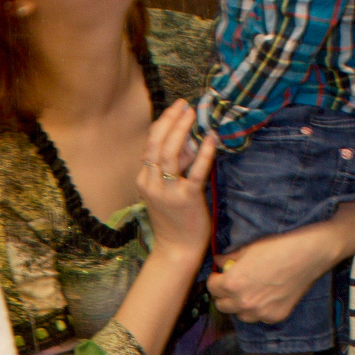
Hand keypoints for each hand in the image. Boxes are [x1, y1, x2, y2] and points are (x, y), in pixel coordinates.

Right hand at [136, 100, 216, 264]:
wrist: (177, 250)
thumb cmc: (174, 221)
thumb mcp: (164, 192)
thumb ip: (171, 169)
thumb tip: (185, 143)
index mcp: (144, 180)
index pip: (150, 145)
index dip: (163, 124)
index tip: (175, 110)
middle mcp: (151, 183)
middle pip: (156, 144)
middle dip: (169, 121)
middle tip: (183, 105)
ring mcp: (167, 191)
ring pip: (169, 154)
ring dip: (181, 131)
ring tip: (192, 115)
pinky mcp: (186, 199)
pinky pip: (194, 172)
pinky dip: (203, 153)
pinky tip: (210, 139)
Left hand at [211, 224, 333, 324]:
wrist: (308, 255)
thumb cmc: (278, 248)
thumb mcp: (248, 249)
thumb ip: (229, 258)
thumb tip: (219, 262)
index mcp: (232, 283)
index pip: (212, 287)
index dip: (216, 279)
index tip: (220, 275)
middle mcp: (243, 302)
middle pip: (222, 305)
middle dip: (224, 294)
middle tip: (233, 284)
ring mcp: (260, 312)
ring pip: (240, 314)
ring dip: (240, 305)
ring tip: (250, 291)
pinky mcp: (275, 316)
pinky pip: (259, 317)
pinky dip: (259, 309)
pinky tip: (267, 296)